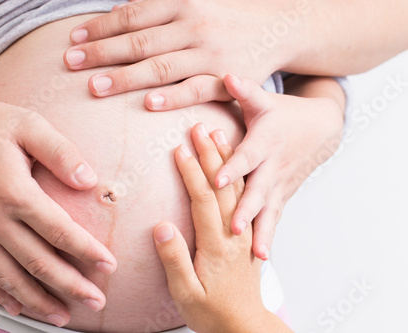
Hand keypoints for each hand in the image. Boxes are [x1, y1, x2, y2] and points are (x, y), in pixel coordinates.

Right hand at [0, 96, 116, 325]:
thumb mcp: (28, 125)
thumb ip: (61, 152)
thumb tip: (90, 180)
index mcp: (15, 193)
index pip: (60, 231)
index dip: (88, 251)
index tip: (110, 266)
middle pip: (38, 263)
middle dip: (71, 286)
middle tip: (97, 301)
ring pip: (8, 277)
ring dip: (37, 301)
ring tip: (61, 317)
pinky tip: (13, 306)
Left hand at [63, 0, 288, 109]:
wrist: (278, 24)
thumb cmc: (227, 14)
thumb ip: (158, 4)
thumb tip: (117, 9)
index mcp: (182, 3)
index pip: (132, 15)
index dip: (101, 26)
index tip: (73, 38)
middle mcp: (193, 26)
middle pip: (139, 40)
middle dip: (101, 52)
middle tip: (70, 63)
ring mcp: (209, 53)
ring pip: (161, 66)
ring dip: (125, 77)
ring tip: (95, 87)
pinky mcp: (225, 77)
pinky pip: (196, 89)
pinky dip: (173, 96)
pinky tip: (149, 104)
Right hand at [153, 123, 289, 331]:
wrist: (245, 325)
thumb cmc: (212, 311)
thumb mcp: (186, 293)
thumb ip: (174, 259)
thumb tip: (162, 226)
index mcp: (216, 245)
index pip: (203, 199)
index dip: (192, 173)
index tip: (180, 149)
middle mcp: (233, 233)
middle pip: (223, 186)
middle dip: (211, 154)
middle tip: (200, 128)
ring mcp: (243, 232)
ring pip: (237, 188)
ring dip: (228, 159)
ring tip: (219, 135)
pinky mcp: (246, 235)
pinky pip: (246, 198)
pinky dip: (239, 176)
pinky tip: (233, 163)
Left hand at [215, 75, 344, 259]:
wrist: (320, 129)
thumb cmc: (282, 113)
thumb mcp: (264, 100)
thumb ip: (244, 90)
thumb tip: (226, 74)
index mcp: (264, 142)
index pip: (246, 156)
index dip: (231, 167)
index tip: (216, 180)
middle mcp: (273, 166)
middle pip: (258, 189)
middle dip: (246, 209)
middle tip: (233, 228)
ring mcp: (279, 184)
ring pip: (269, 210)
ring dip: (262, 231)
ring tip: (257, 254)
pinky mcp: (282, 195)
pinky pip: (275, 217)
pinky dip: (270, 235)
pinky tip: (263, 257)